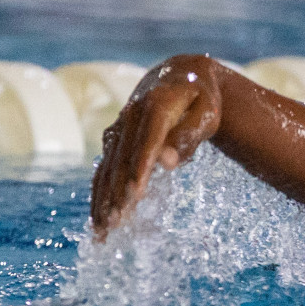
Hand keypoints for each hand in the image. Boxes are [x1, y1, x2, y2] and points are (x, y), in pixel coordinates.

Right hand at [90, 55, 222, 240]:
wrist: (179, 75)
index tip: (135, 195)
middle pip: (122, 160)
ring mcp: (119, 128)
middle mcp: (130, 117)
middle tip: (115, 223)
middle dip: (117, 192)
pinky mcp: (114, 139)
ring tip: (102, 230)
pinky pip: (103, 169)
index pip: (146, 143)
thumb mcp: (206, 113)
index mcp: (155, 107)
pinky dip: (99, 194)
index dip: (139, 170)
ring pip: (107, 167)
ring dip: (102, 199)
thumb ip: (189, 135)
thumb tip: (169, 163)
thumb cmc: (201, 98)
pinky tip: (98, 220)